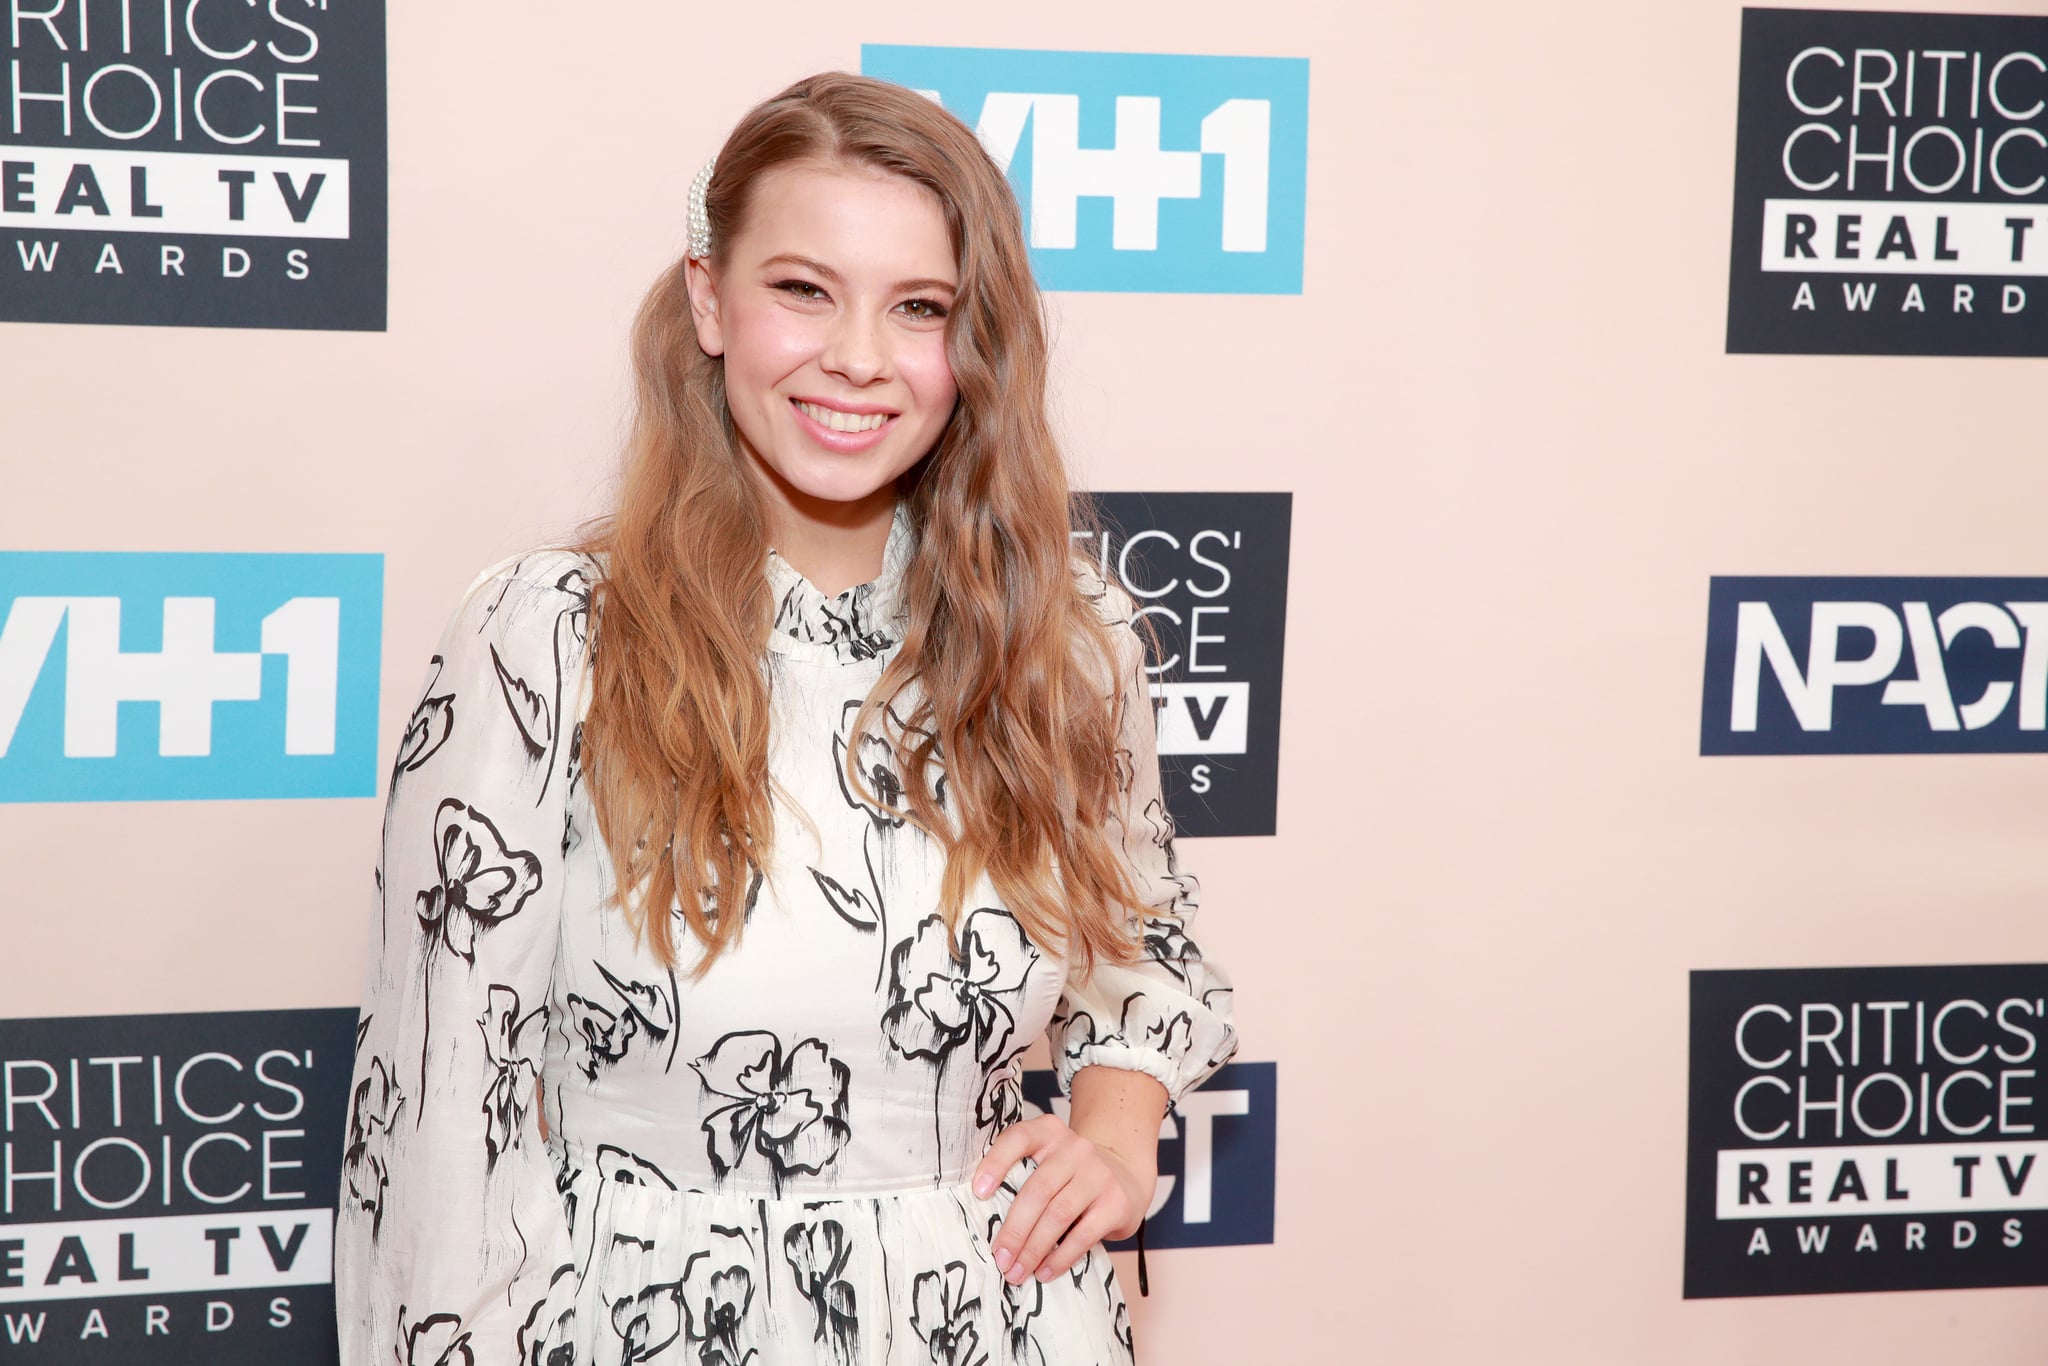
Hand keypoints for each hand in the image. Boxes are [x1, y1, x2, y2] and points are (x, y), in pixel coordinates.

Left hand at [972, 1113, 1155, 1285]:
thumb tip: (985, 1224)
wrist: (1124, 1174)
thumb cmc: (1071, 1175)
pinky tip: (1045, 1272)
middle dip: (1014, 1230)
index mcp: (1049, 1132)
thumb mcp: (1047, 1161)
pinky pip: (1083, 1235)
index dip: (996, 1163)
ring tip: (1017, 1272)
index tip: (978, 1192)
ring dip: (1033, 1249)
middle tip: (999, 1259)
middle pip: (1037, 1190)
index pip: (1018, 1139)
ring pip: (1058, 1215)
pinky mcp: (1116, 1202)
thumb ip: (1021, 1177)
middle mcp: (1075, 1148)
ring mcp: (1098, 1174)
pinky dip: (1060, 1257)